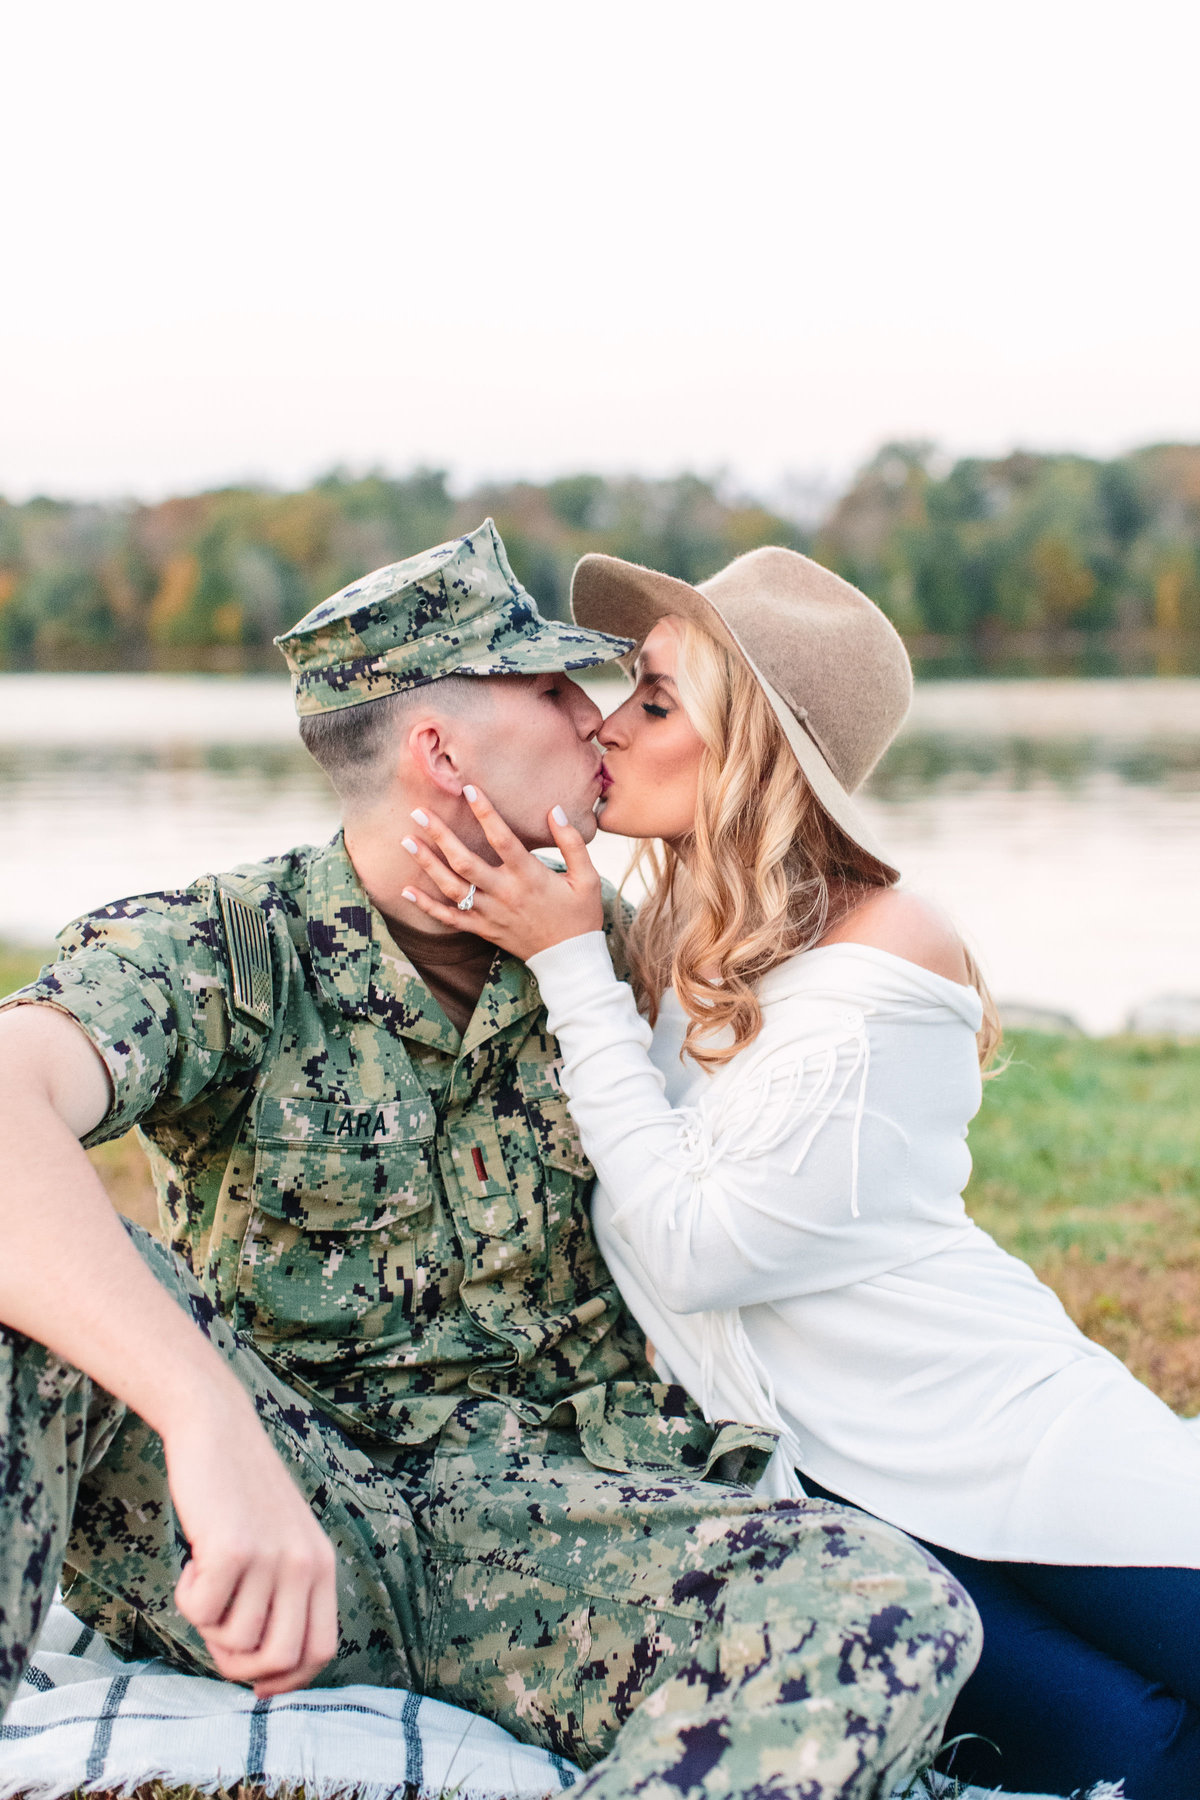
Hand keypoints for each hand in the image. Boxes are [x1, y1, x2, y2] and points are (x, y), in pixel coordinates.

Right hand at [164, 1391, 338, 1695]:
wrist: (217, 1427)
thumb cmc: (239, 1492)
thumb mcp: (279, 1542)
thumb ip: (280, 1597)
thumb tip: (260, 1678)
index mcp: (322, 1566)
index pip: (320, 1651)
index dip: (286, 1679)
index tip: (254, 1681)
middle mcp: (305, 1565)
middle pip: (280, 1659)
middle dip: (239, 1665)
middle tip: (215, 1628)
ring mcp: (272, 1558)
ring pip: (236, 1642)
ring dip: (208, 1623)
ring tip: (207, 1575)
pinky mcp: (233, 1549)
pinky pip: (201, 1614)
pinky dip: (187, 1597)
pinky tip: (194, 1558)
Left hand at [401, 787, 602, 959]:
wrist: (570, 960)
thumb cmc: (580, 916)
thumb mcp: (587, 878)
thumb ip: (572, 843)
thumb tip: (555, 811)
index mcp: (530, 876)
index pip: (502, 839)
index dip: (485, 813)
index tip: (469, 789)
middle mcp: (505, 893)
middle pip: (465, 861)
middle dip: (440, 836)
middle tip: (418, 813)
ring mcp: (490, 913)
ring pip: (452, 887)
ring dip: (427, 864)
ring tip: (407, 841)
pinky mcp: (483, 929)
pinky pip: (450, 919)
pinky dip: (427, 906)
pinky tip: (407, 891)